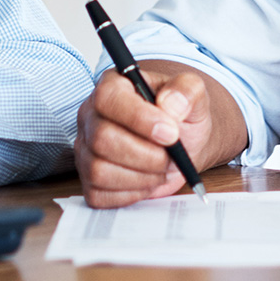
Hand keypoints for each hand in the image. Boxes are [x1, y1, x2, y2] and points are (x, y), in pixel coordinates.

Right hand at [75, 62, 240, 207]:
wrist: (182, 144)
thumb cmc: (181, 116)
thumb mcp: (193, 94)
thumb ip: (187, 89)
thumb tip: (172, 104)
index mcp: (112, 86)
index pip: (109, 99)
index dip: (139, 119)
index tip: (170, 133)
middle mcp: (91, 116)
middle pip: (102, 139)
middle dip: (145, 155)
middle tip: (171, 157)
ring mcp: (86, 149)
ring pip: (99, 170)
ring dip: (140, 177)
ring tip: (161, 168)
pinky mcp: (88, 179)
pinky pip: (99, 194)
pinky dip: (131, 194)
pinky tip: (147, 180)